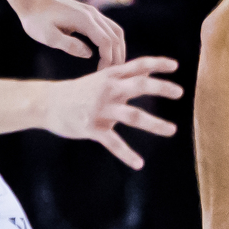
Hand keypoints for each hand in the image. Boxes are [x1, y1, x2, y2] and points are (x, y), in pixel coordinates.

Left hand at [18, 0, 126, 66]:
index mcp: (85, 20)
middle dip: (117, 56)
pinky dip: (113, 41)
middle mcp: (93, 14)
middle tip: (112, 74)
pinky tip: (108, 52)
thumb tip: (89, 54)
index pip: (106, 42)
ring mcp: (92, 13)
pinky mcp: (89, 14)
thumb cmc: (36, 19)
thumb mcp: (47, 36)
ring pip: (116, 31)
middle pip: (116, 37)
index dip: (108, 59)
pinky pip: (109, 28)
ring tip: (115, 65)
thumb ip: (68, 45)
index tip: (101, 74)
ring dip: (119, 48)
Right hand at [43, 55, 182, 167]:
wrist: (47, 103)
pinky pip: (113, 143)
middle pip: (139, 85)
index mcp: (111, 76)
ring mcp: (101, 109)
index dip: (157, 64)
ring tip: (172, 130)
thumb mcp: (101, 78)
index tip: (176, 66)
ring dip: (155, 124)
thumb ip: (124, 77)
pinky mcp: (93, 128)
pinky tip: (139, 163)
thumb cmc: (79, 91)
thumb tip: (148, 72)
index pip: (138, 65)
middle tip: (180, 92)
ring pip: (133, 115)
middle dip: (161, 88)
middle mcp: (108, 90)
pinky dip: (127, 154)